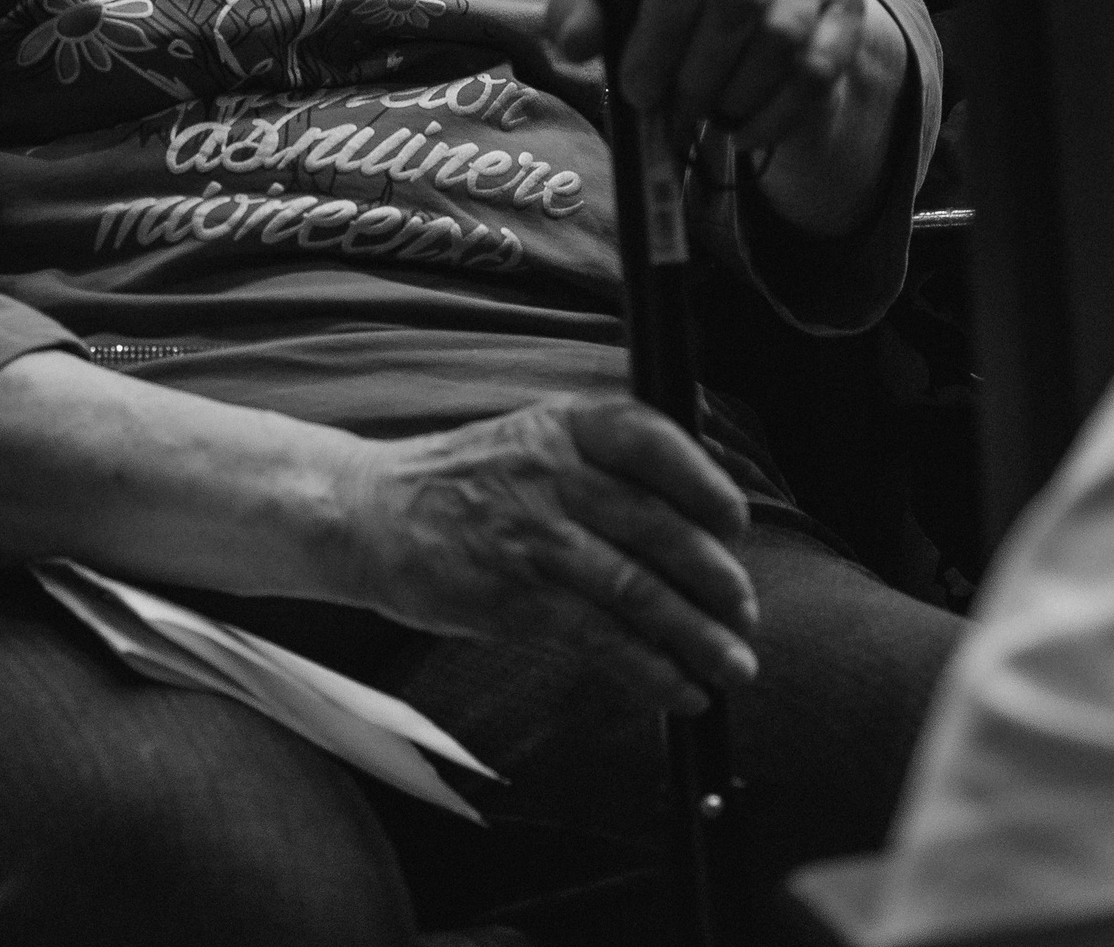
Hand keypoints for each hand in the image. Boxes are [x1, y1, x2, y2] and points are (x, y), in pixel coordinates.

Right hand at [345, 395, 757, 714]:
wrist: (368, 512)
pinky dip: (648, 669)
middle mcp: (551, 472)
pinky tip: (678, 690)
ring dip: (695, 635)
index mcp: (562, 424)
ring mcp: (532, 536)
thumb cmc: (463, 479)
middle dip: (714, 575)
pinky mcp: (514, 598)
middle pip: (656, 524)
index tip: (736, 521)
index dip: (703, 480)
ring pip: (636, 589)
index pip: (649, 438)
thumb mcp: (532, 439)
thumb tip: (693, 515)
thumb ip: (601, 463)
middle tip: (745, 611)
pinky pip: (598, 638)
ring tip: (732, 665)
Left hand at [549, 0, 903, 178]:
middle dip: (697, 70)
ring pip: (782, 35)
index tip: (638, 85)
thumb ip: (590, 10)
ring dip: (735, 93)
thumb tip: (572, 42)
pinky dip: (775, 114)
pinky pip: (818, 69)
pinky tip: (742, 131)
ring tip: (704, 116)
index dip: (659, 32)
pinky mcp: (846, 5)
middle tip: (671, 111)